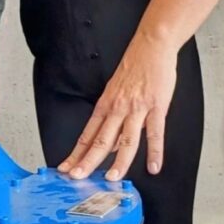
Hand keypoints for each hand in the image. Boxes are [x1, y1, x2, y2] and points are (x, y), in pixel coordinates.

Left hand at [58, 33, 177, 180]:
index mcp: (106, 104)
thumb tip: (111, 137)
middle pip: (101, 140)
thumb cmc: (135, 65)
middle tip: (79, 178)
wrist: (152, 45)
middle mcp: (118, 107)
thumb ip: (113, 114)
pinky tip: (154, 166)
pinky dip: (155, 151)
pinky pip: (155, 133)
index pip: (87, 134)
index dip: (77, 153)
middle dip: (89, 161)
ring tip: (114, 178)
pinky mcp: (157, 106)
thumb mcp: (116, 89)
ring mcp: (137, 108)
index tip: (67, 168)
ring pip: (126, 140)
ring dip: (119, 161)